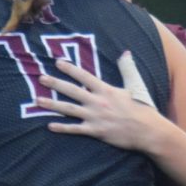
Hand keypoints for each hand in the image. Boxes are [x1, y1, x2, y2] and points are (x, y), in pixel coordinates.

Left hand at [37, 55, 161, 150]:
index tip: (57, 62)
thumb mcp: (135, 85)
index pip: (84, 76)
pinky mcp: (96, 132)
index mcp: (106, 89)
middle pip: (71, 91)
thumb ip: (127, 68)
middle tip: (40, 78)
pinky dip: (62, 128)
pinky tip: (50, 126)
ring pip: (68, 109)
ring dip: (52, 104)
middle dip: (55, 83)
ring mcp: (95, 117)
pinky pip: (75, 129)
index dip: (70, 69)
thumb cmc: (143, 108)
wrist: (148, 131)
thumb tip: (126, 53)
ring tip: (37, 100)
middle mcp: (97, 102)